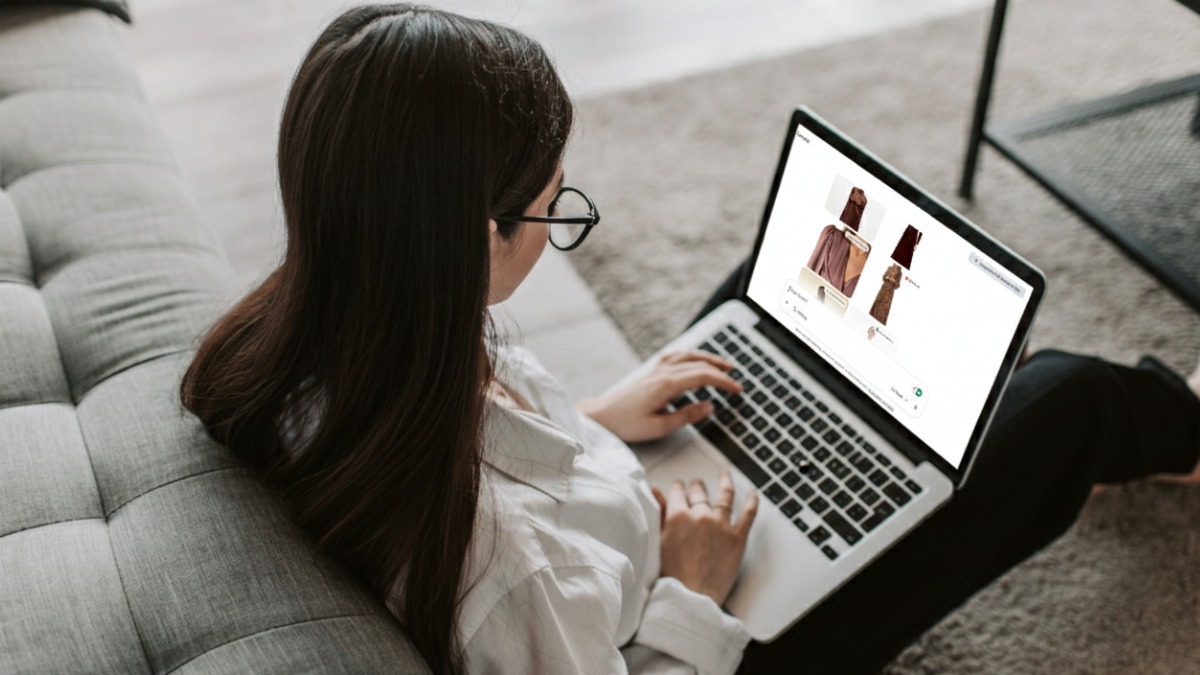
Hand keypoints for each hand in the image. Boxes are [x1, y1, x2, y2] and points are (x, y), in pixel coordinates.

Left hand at [577, 350, 741, 442]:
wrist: (601, 416)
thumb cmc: (627, 424)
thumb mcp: (660, 427)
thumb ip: (687, 416)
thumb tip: (709, 406)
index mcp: (667, 385)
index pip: (703, 376)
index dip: (724, 382)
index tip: (737, 389)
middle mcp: (662, 372)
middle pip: (699, 364)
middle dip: (720, 370)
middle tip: (736, 380)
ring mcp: (656, 369)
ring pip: (688, 356)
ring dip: (708, 358)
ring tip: (723, 365)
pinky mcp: (651, 372)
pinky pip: (675, 356)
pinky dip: (690, 356)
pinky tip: (694, 359)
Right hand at [652, 471, 758, 604]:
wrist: (691, 598)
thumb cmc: (671, 575)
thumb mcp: (657, 541)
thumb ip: (658, 513)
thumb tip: (655, 490)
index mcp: (678, 516)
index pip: (678, 492)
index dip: (677, 488)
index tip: (678, 487)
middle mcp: (701, 515)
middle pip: (700, 493)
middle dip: (697, 486)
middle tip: (697, 484)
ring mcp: (721, 525)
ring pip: (725, 496)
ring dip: (724, 483)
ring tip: (725, 476)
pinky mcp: (738, 538)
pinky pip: (748, 514)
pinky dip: (752, 501)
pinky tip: (753, 493)